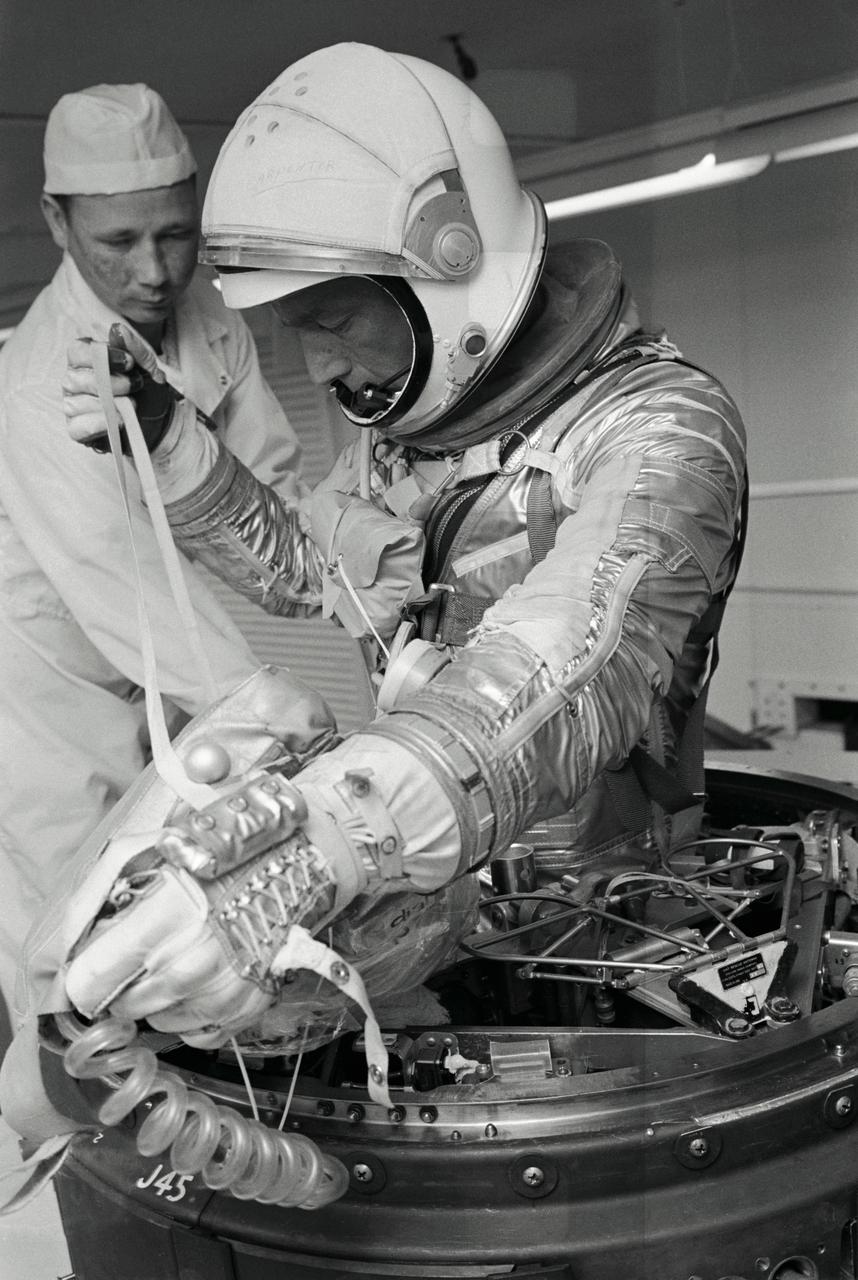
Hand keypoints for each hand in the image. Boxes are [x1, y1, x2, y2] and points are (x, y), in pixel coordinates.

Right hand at [62, 323, 177, 454]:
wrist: (160, 422)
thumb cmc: (147, 390)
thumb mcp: (148, 367)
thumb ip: (134, 347)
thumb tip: (117, 330)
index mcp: (85, 360)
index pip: (77, 351)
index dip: (102, 356)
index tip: (129, 363)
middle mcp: (74, 381)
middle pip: (75, 378)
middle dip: (110, 383)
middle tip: (135, 386)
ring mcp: (73, 406)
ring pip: (75, 403)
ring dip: (108, 405)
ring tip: (131, 405)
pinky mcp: (77, 430)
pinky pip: (78, 426)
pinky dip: (100, 424)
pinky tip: (118, 420)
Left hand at [64, 773, 342, 1047]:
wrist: (297, 860)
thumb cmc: (218, 850)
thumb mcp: (143, 850)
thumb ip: (92, 899)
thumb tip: (62, 955)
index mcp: (162, 918)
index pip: (89, 984)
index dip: (82, 977)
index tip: (90, 967)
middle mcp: (191, 963)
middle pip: (123, 1008)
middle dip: (122, 985)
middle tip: (142, 953)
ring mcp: (222, 991)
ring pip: (157, 1022)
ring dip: (157, 999)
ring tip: (177, 956)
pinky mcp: (247, 1008)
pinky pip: (196, 1033)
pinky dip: (192, 1011)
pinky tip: (202, 976)